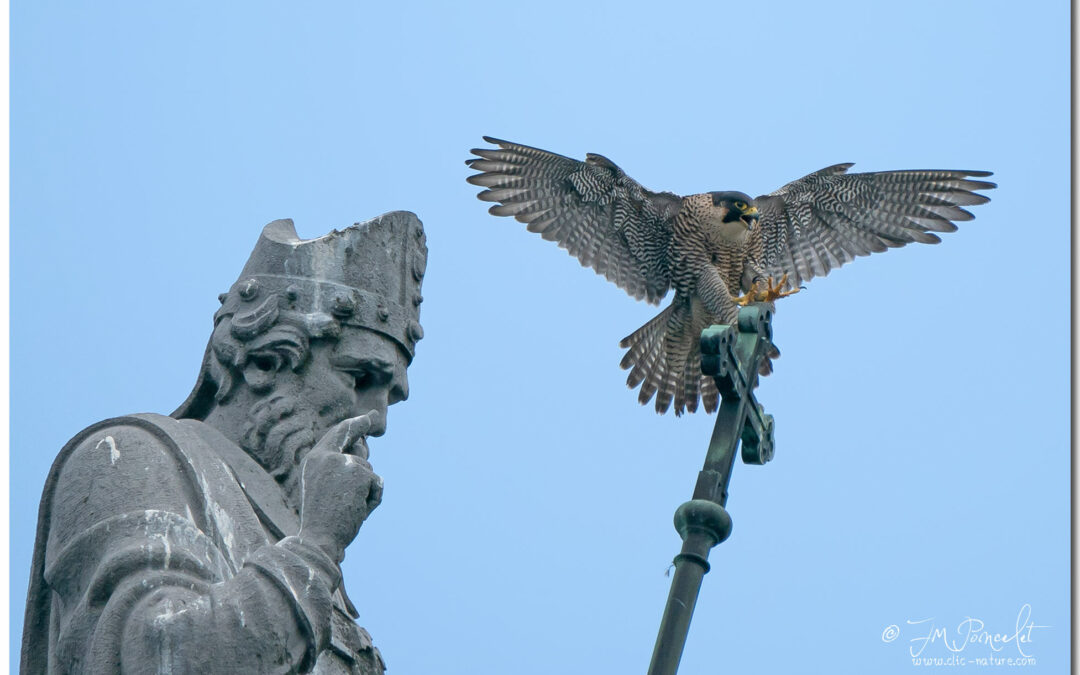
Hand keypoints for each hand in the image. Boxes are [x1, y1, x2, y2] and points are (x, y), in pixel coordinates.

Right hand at [296, 412, 383, 562]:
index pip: (337, 435)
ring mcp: (345, 462)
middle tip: (373, 416)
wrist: (320, 537)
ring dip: (366, 490)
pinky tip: (358, 511)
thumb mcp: (328, 487)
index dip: (354, 425)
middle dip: (364, 424)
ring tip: (349, 508)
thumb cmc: (323, 518)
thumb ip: (342, 467)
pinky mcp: (360, 474)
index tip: (368, 418)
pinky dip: (373, 499)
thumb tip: (363, 446)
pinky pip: (377, 484)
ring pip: (368, 470)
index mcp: (314, 459)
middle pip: (354, 436)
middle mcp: (327, 455)